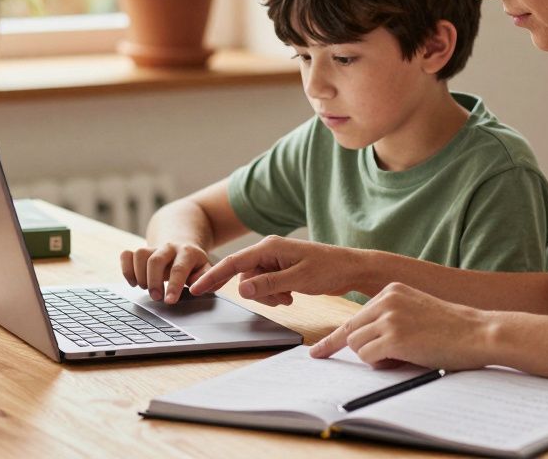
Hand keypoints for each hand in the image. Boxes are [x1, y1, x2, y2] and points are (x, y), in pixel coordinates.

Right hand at [119, 242, 210, 303]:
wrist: (182, 244)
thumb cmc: (194, 264)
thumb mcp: (205, 269)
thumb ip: (206, 279)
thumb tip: (198, 289)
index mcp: (187, 252)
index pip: (179, 268)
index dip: (174, 286)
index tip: (170, 301)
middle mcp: (169, 247)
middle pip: (155, 260)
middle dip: (153, 282)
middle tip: (156, 298)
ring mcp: (153, 248)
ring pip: (140, 255)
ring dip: (140, 275)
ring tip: (146, 288)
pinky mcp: (140, 251)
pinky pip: (126, 255)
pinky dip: (126, 270)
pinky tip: (133, 282)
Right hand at [188, 236, 365, 306]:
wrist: (351, 269)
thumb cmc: (329, 269)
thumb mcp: (298, 279)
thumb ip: (269, 284)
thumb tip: (242, 290)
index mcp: (269, 247)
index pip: (234, 263)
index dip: (213, 276)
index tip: (196, 288)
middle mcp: (269, 251)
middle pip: (244, 277)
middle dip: (258, 293)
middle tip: (281, 298)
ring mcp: (275, 261)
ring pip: (255, 285)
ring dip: (268, 296)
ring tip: (289, 296)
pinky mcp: (281, 270)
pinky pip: (266, 286)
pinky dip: (275, 295)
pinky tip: (291, 295)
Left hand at [309, 282, 499, 370]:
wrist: (478, 332)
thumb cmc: (452, 329)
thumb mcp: (415, 312)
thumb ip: (388, 321)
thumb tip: (361, 346)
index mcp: (390, 290)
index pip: (354, 317)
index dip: (334, 339)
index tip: (317, 352)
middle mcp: (386, 300)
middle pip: (351, 332)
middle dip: (360, 351)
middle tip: (380, 360)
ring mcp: (389, 318)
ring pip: (356, 346)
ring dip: (374, 358)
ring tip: (403, 355)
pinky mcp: (394, 337)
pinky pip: (368, 357)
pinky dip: (381, 364)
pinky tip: (403, 359)